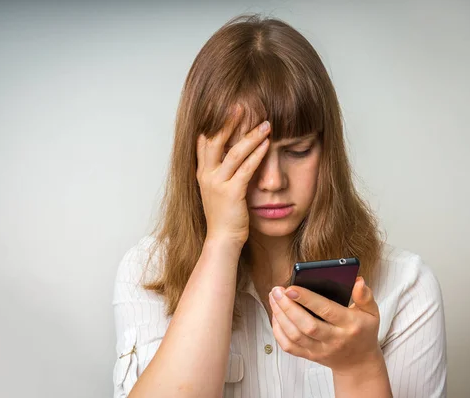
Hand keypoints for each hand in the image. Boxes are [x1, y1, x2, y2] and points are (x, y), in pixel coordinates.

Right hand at [196, 105, 270, 244]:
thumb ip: (221, 171)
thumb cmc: (224, 216)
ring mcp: (217, 184)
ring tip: (265, 123)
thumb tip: (233, 152)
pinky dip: (257, 154)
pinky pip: (245, 169)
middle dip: (228, 121)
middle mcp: (206, 175)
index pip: (204, 141)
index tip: (224, 108)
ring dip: (250, 135)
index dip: (213, 123)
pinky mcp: (231, 193)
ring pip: (233, 152)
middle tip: (240, 105)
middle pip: (215, 140)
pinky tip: (267, 144)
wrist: (222, 240)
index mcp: (202, 173)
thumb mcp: (217, 189)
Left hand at [269, 277, 382, 375]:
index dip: (307, 299)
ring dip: (280, 316)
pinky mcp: (310, 356)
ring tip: (273, 298)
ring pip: (295, 336)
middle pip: (307, 325)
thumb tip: (358, 281)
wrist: (358, 362)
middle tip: (276, 291)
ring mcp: (320, 350)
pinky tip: (276, 315)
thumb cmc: (363, 331)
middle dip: (288, 307)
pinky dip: (278, 331)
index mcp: (350, 325)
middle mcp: (334, 339)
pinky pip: (289, 347)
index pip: (326, 311)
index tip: (291, 287)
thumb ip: (365, 296)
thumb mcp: (372, 313)